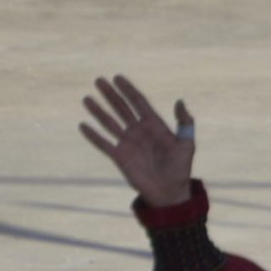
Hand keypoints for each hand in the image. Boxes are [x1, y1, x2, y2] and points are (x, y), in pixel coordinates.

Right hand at [78, 74, 195, 207]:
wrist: (170, 192)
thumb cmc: (181, 168)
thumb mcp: (187, 144)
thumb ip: (185, 123)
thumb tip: (180, 100)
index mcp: (154, 125)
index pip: (138, 102)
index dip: (128, 90)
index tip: (118, 77)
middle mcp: (139, 131)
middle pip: (121, 108)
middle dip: (110, 94)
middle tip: (99, 80)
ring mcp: (128, 143)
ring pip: (110, 123)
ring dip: (98, 111)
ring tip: (87, 98)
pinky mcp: (120, 157)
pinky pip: (103, 144)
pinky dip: (93, 135)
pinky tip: (83, 125)